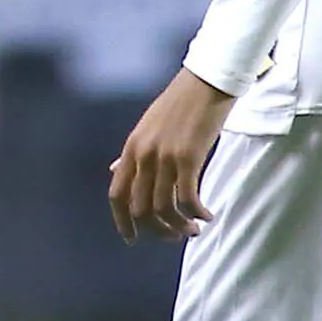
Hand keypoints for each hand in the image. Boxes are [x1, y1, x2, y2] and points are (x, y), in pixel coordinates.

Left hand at [111, 67, 234, 242]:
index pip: (116, 195)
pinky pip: (187, 200)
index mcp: (131, 148)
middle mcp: (143, 155)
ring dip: (180, 226)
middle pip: (140, 209)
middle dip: (158, 230)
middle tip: (175, 235)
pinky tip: (207, 215)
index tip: (132, 239)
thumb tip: (114, 170)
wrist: (207, 81)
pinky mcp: (188, 157)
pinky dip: (197, 214)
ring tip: (194, 229)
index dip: (122, 222)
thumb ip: (132, 153)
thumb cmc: (180, 103)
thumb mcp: (147, 127)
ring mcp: (164, 157)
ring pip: (164, 209)